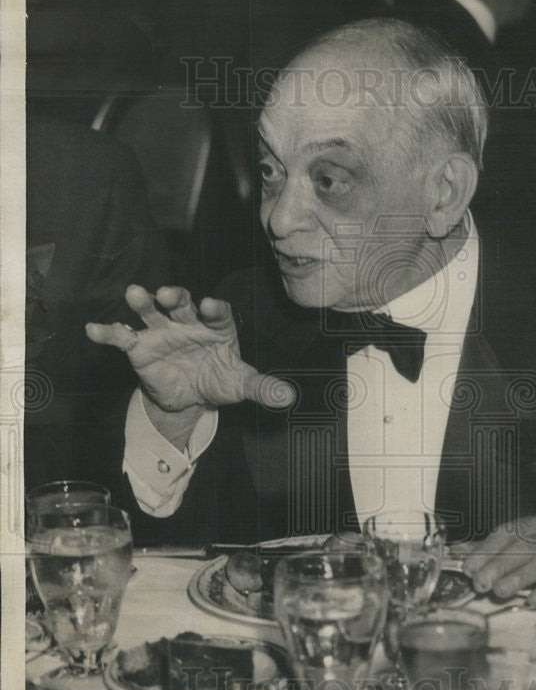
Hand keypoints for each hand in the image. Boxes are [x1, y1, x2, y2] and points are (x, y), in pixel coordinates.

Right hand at [86, 284, 295, 413]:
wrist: (192, 395)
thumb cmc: (220, 379)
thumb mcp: (241, 384)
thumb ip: (262, 387)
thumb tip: (288, 396)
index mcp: (216, 326)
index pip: (217, 312)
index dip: (213, 308)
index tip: (209, 306)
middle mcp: (188, 322)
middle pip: (181, 304)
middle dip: (175, 297)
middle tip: (168, 293)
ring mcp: (163, 331)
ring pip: (151, 312)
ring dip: (143, 303)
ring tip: (134, 294)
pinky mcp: (140, 346)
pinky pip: (123, 337)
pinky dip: (108, 332)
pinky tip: (93, 329)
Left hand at [453, 516, 535, 608]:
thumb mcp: (516, 548)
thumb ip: (487, 550)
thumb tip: (456, 552)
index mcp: (528, 527)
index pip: (504, 535)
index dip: (484, 551)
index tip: (468, 568)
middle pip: (521, 548)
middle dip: (497, 566)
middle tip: (480, 584)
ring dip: (519, 577)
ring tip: (500, 592)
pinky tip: (532, 601)